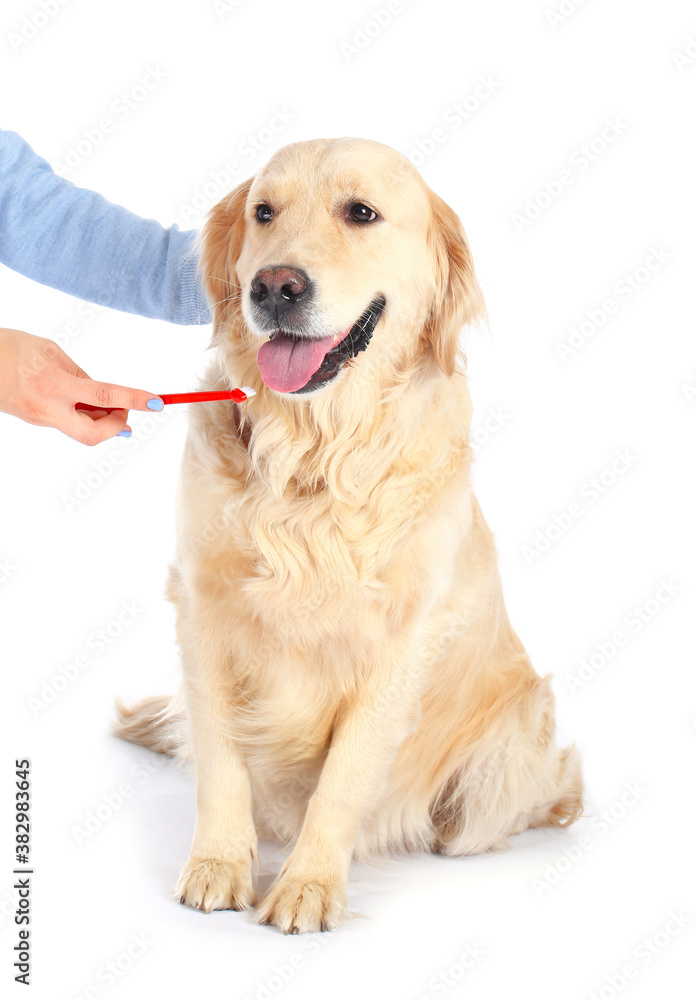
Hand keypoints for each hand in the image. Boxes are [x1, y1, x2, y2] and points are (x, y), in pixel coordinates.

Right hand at [0, 328, 161, 444]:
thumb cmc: (10, 348)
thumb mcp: (51, 350)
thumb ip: (79, 373)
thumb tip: (101, 393)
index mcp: (54, 384)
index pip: (105, 395)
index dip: (134, 400)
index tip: (157, 402)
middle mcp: (47, 408)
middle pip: (93, 434)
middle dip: (116, 425)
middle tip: (123, 410)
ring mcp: (39, 419)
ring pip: (80, 430)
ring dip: (98, 418)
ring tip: (101, 400)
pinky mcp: (34, 420)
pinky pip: (66, 422)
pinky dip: (81, 414)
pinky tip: (83, 401)